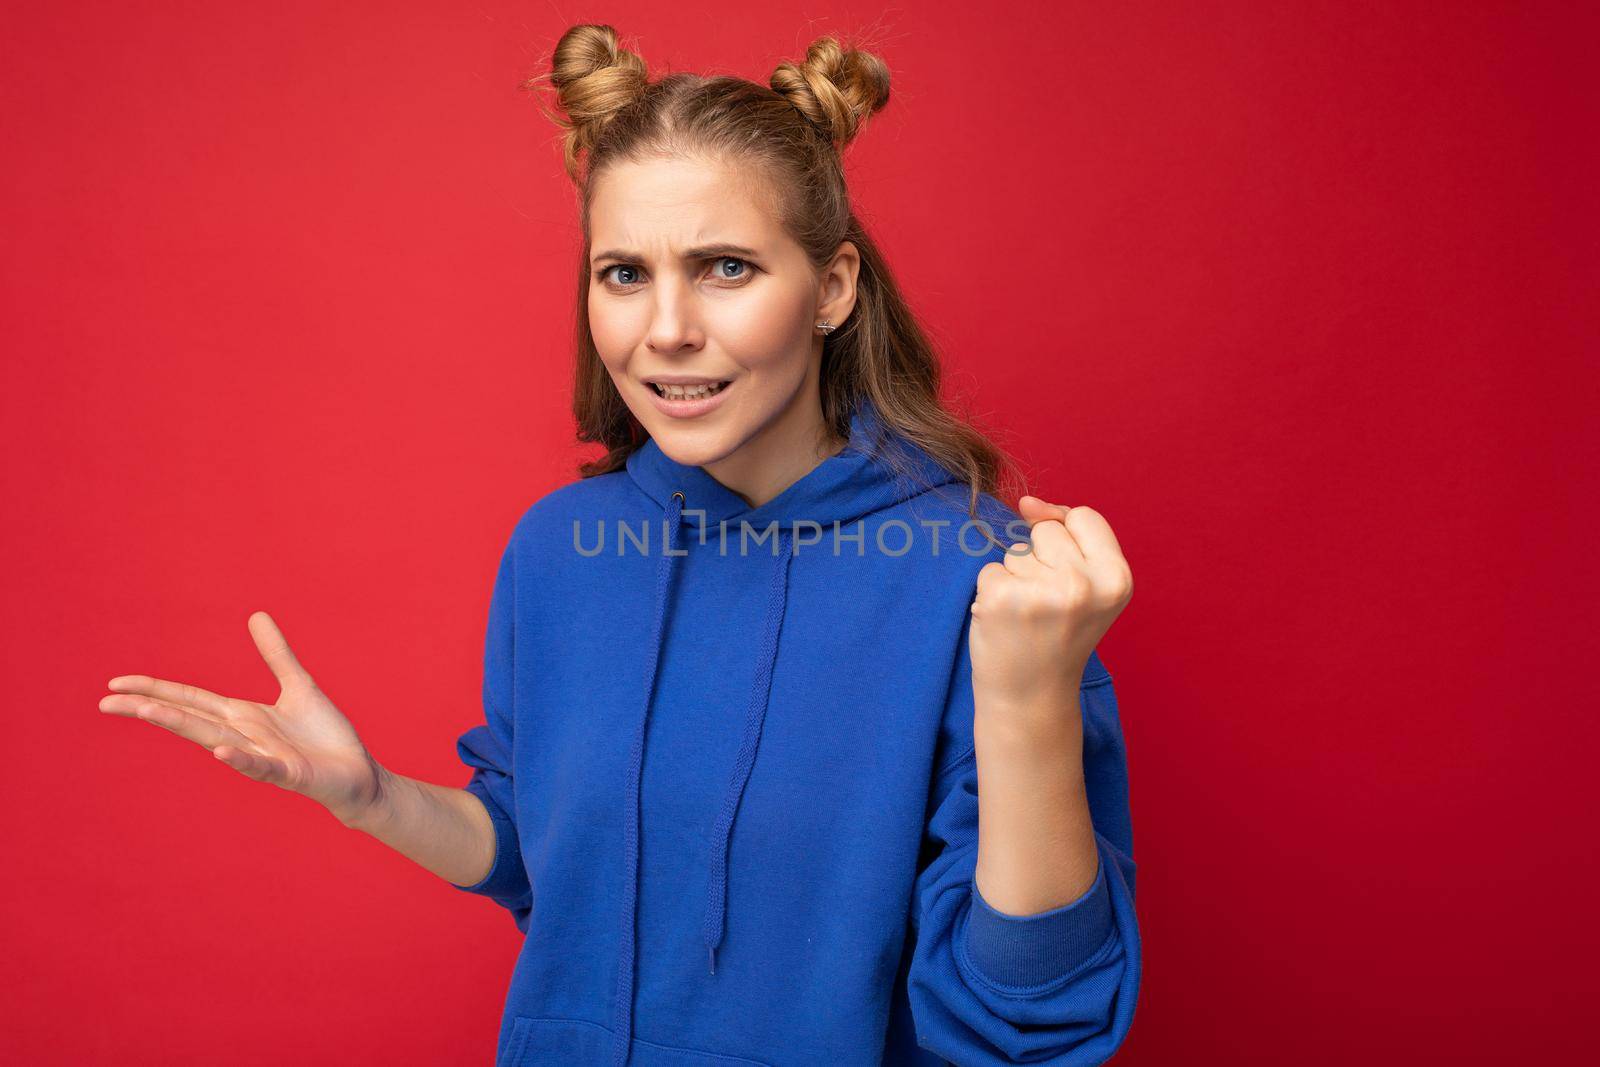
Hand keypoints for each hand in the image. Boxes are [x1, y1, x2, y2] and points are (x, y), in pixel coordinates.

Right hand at [99, 611, 388, 827]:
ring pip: (215, 740)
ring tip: (147, 712)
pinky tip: (220, 751)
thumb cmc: (325, 737)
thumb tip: (256, 615)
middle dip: (149, 708)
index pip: (190, 700)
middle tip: (105, 702)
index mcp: (243, 716)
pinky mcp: (289, 774)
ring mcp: (263, 757)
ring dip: (182, 726)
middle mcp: (244, 737)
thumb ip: (276, 655)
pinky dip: (240, 759)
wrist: (359, 775)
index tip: (117, 683)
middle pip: (189, 719)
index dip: (155, 690)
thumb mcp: (299, 686)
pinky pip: (260, 767)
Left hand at [969, 496, 1133, 733]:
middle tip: (1048, 606)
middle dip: (1041, 560)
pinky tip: (1005, 621)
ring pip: (1016, 549)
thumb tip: (1027, 502)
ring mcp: (1042, 592)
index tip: (1067, 579)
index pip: (1083, 517)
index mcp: (1117, 578)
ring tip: (1028, 616)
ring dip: (1016, 576)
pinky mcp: (1002, 598)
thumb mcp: (1087, 585)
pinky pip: (990, 568)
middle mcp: (1084, 584)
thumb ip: (1068, 535)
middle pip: (1046, 530)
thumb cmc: (1058, 635)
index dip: (1068, 540)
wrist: (1031, 695)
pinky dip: (991, 590)